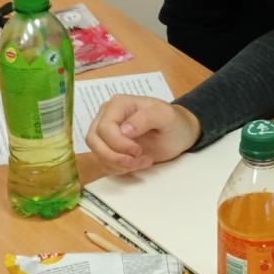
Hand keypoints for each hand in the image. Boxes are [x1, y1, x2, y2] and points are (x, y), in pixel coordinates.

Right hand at [86, 96, 200, 173]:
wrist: (179, 134)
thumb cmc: (173, 122)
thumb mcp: (166, 116)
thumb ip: (146, 118)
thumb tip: (123, 130)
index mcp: (118, 105)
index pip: (104, 128)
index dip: (119, 144)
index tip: (139, 150)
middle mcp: (106, 116)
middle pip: (94, 141)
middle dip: (116, 156)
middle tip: (140, 159)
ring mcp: (105, 133)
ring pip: (97, 154)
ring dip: (119, 164)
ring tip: (143, 161)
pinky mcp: (109, 148)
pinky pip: (104, 162)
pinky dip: (119, 169)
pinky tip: (138, 164)